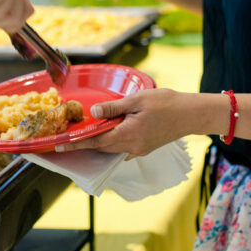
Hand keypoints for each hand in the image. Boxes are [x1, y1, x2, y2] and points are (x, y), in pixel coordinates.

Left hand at [55, 89, 192, 159]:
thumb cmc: (165, 103)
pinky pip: (121, 149)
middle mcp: (131, 147)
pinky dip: (110, 144)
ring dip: (96, 144)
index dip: (76, 144)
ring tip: (83, 137)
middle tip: (67, 139)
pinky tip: (106, 136)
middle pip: (101, 148)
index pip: (95, 142)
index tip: (59, 147)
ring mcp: (138, 150)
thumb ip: (113, 108)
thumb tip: (93, 112)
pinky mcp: (144, 148)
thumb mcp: (137, 100)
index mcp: (127, 134)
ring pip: (111, 149)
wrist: (190, 114)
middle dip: (83, 144)